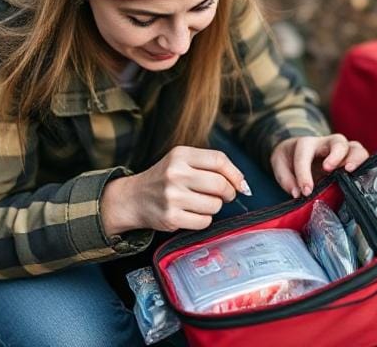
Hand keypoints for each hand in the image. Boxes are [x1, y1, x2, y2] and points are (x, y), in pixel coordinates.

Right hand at [100, 146, 249, 236]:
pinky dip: (204, 219)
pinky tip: (192, 213)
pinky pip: (204, 221)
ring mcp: (172, 197)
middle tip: (224, 195)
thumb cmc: (164, 179)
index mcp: (180, 155)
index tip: (240, 183)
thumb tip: (242, 184)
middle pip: (220, 184)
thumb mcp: (182, 161)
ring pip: (215, 205)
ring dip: (214, 206)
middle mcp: (175, 174)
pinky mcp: (171, 217)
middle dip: (228, 192)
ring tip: (202, 203)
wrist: (134, 198)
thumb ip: (210, 166)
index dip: (235, 174)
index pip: (219, 160)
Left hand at [270, 134, 368, 197]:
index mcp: (306, 144)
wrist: (298, 150)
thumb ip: (285, 179)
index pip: (305, 155)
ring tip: (350, 171)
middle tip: (329, 169)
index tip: (305, 191)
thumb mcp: (280, 165)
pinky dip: (365, 168)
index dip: (304, 173)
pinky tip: (361, 179)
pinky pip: (363, 160)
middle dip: (336, 155)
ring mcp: (342, 151)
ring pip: (355, 148)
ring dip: (356, 159)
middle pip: (338, 142)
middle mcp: (326, 144)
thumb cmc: (290, 158)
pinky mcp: (351, 160)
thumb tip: (298, 193)